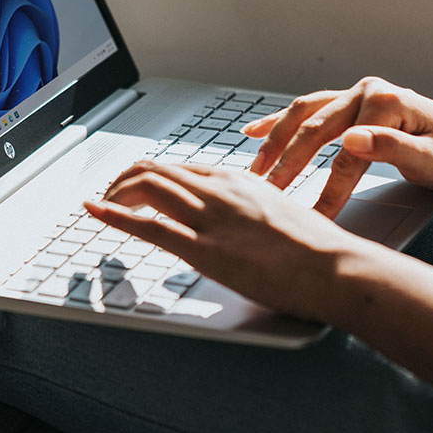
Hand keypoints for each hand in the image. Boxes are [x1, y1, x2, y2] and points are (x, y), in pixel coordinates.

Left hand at [84, 162, 354, 319]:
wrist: (336, 266)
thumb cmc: (315, 246)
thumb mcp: (277, 210)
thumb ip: (248, 207)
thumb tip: (235, 217)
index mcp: (235, 179)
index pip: (177, 167)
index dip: (147, 175)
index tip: (133, 186)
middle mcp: (217, 190)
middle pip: (154, 170)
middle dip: (123, 180)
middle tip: (108, 194)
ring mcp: (210, 218)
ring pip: (146, 187)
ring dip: (115, 194)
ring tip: (101, 204)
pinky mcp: (206, 250)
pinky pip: (149, 225)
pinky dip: (114, 215)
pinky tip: (96, 212)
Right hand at [244, 76, 432, 217]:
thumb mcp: (432, 159)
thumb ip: (390, 148)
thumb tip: (350, 140)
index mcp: (385, 102)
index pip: (345, 153)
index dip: (326, 187)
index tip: (310, 216)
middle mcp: (366, 92)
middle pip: (315, 129)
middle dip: (287, 163)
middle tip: (266, 191)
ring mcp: (355, 94)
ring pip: (303, 114)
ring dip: (275, 140)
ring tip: (255, 167)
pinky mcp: (350, 103)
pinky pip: (308, 109)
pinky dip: (280, 120)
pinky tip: (254, 130)